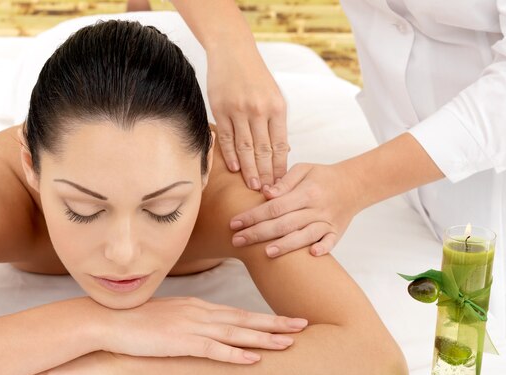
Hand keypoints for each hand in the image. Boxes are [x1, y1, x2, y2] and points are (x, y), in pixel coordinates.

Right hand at [102, 296, 307, 364]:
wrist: (110, 320)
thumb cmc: (137, 320)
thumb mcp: (170, 315)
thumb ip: (190, 319)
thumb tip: (205, 327)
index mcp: (198, 307)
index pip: (238, 312)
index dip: (264, 318)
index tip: (286, 320)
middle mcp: (200, 313)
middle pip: (244, 319)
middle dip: (274, 324)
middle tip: (301, 325)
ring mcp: (191, 326)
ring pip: (235, 333)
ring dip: (263, 338)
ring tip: (288, 342)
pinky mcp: (180, 342)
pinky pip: (213, 350)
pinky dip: (234, 355)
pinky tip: (252, 359)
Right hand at [207, 44, 288, 189]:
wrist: (233, 51)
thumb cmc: (255, 76)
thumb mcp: (274, 95)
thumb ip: (277, 122)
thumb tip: (284, 151)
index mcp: (277, 107)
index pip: (280, 144)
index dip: (280, 166)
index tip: (281, 183)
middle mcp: (259, 110)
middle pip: (264, 150)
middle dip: (266, 173)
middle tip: (268, 192)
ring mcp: (239, 110)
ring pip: (245, 148)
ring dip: (249, 170)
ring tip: (253, 186)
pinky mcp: (221, 110)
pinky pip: (226, 138)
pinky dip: (231, 155)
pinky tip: (235, 169)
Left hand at [229, 162, 360, 256]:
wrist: (355, 184)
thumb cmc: (322, 177)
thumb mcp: (304, 169)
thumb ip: (284, 181)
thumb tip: (266, 193)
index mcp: (306, 192)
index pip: (274, 206)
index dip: (253, 215)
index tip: (234, 223)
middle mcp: (316, 208)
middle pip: (284, 224)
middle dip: (259, 233)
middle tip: (237, 241)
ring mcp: (327, 222)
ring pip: (305, 236)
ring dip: (286, 245)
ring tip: (265, 253)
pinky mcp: (336, 232)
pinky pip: (330, 242)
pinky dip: (323, 248)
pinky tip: (310, 255)